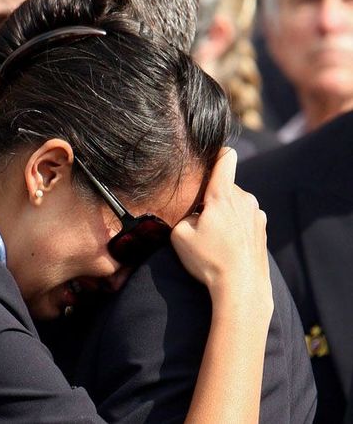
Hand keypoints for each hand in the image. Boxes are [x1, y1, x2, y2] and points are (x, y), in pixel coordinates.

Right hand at [171, 148, 271, 312]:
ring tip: (213, 237)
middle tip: (198, 220)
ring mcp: (256, 214)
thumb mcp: (179, 235)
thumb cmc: (210, 261)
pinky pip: (244, 218)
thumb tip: (192, 212)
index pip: (225, 158)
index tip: (208, 155)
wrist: (242, 288)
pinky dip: (234, 225)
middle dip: (210, 198)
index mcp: (223, 195)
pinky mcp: (262, 228)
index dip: (216, 153)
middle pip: (223, 187)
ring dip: (223, 212)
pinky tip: (227, 245)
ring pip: (234, 203)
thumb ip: (182, 215)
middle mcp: (244, 199)